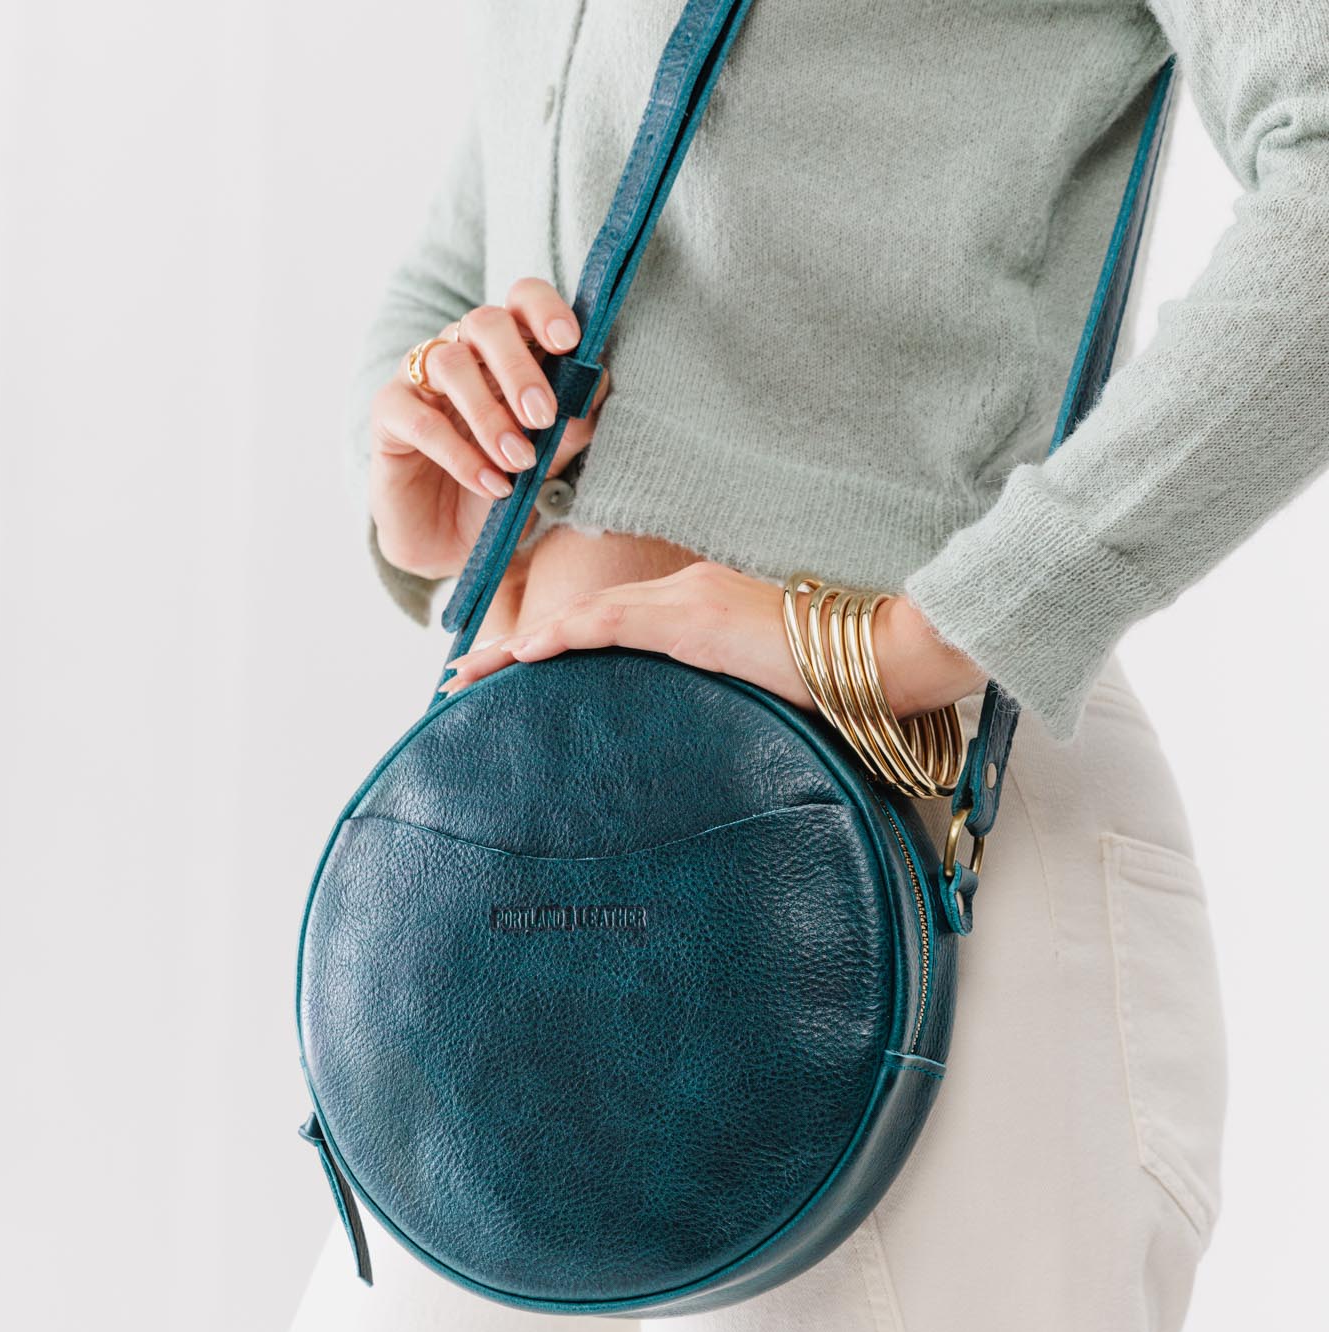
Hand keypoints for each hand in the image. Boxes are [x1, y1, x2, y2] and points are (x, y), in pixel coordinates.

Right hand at [369, 277, 610, 580]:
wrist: (454, 545)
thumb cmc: (504, 488)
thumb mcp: (549, 462)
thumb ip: (572, 425)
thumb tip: (596, 382)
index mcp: (506, 351)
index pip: (521, 301)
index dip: (544, 310)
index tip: (568, 342)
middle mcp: (462, 352)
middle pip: (485, 322)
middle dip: (519, 367)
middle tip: (542, 415)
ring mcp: (420, 378)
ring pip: (451, 364)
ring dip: (490, 416)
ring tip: (518, 462)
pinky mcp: (388, 414)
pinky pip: (420, 420)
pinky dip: (460, 455)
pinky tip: (491, 485)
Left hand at [436, 560, 987, 718]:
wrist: (877, 654)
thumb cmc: (831, 674)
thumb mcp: (761, 682)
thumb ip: (721, 689)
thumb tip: (699, 730)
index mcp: (695, 607)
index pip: (608, 623)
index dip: (554, 642)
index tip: (512, 669)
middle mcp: (681, 594)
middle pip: (581, 617)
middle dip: (516, 646)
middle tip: (463, 676)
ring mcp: (685, 601)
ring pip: (582, 616)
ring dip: (520, 645)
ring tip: (469, 674)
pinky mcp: (693, 619)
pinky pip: (610, 623)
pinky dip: (562, 635)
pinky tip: (523, 652)